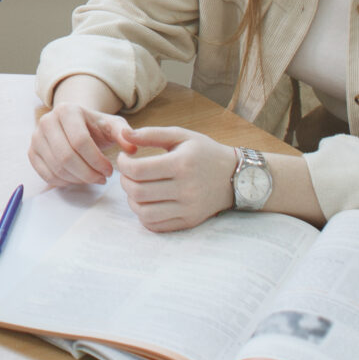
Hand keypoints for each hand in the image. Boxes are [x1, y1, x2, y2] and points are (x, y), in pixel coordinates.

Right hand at [29, 79, 124, 188]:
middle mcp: (47, 121)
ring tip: (92, 178)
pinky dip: (64, 182)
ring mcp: (36, 137)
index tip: (110, 171)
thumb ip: (125, 134)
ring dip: (78, 179)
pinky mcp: (32, 152)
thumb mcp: (113, 125)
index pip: (80, 141)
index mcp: (67, 110)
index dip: (96, 161)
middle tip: (101, 179)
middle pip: (66, 156)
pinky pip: (47, 175)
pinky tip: (77, 178)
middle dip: (87, 173)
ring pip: (56, 168)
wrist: (75, 125)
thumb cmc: (96, 127)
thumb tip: (132, 148)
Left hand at [114, 125, 236, 231]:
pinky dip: (143, 215)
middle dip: (124, 181)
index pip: (139, 170)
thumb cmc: (205, 153)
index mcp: (182, 164)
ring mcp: (188, 208)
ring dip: (131, 200)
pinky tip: (146, 201)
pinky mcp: (189, 221)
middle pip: (138, 192)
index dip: (123, 164)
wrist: (235, 177)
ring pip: (144, 212)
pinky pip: (156, 225)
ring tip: (134, 187)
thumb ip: (151, 134)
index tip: (123, 158)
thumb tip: (123, 134)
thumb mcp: (181, 136)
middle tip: (127, 173)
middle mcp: (185, 189)